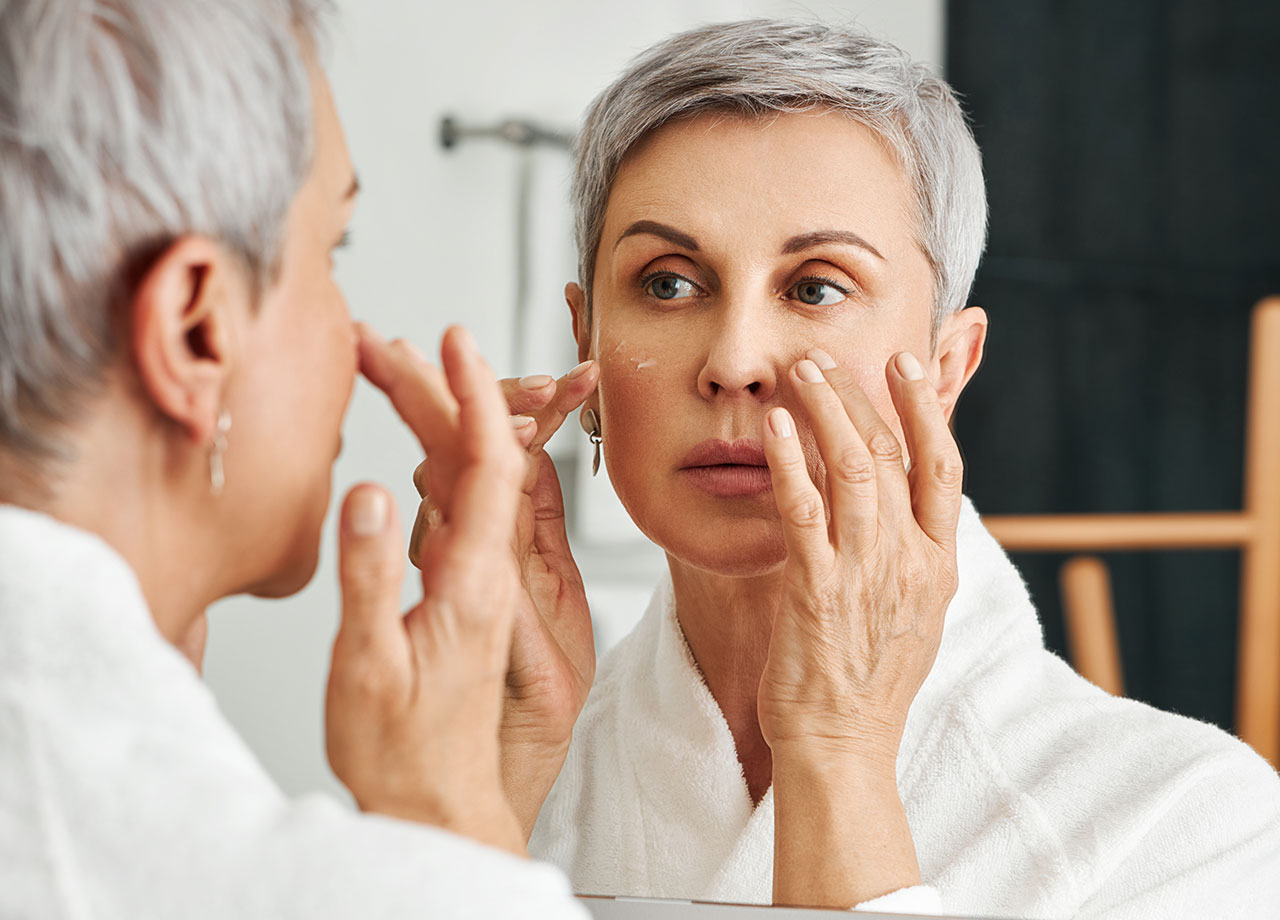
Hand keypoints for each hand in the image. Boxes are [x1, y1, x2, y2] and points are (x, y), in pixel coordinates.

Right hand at [410, 362, 599, 839]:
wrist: (434, 803)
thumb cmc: (402, 749)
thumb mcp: (373, 665)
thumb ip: (374, 577)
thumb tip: (375, 491)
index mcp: (477, 583)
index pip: (492, 466)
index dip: (476, 397)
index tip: (454, 341)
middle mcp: (488, 571)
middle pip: (476, 458)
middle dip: (435, 390)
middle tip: (382, 343)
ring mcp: (478, 578)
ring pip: (466, 478)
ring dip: (433, 417)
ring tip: (390, 367)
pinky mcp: (462, 589)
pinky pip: (457, 509)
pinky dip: (433, 463)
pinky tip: (412, 443)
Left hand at [760, 348, 962, 906]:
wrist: (843, 746)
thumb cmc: (867, 682)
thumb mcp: (912, 613)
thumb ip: (908, 556)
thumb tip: (898, 509)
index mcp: (937, 564)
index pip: (942, 468)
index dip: (924, 410)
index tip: (903, 365)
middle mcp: (909, 561)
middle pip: (892, 455)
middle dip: (860, 396)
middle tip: (829, 355)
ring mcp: (865, 574)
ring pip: (852, 469)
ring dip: (826, 411)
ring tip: (801, 370)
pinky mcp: (816, 590)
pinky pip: (803, 512)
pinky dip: (789, 463)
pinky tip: (775, 428)